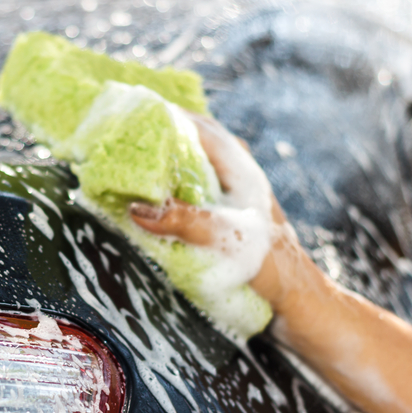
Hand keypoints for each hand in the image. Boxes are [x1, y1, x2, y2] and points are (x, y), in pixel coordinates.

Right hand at [129, 113, 330, 341]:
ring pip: (189, 163)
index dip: (158, 116)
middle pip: (188, 139)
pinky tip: (147, 199)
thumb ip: (184, 221)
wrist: (296, 300)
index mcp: (239, 165)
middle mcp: (234, 172)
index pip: (193, 125)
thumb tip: (135, 209)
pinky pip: (190, 189)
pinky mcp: (225, 215)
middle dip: (153, 136)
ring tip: (123, 164)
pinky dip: (167, 187)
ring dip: (159, 162)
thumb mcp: (226, 239)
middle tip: (115, 138)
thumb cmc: (271, 266)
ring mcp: (230, 192)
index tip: (123, 112)